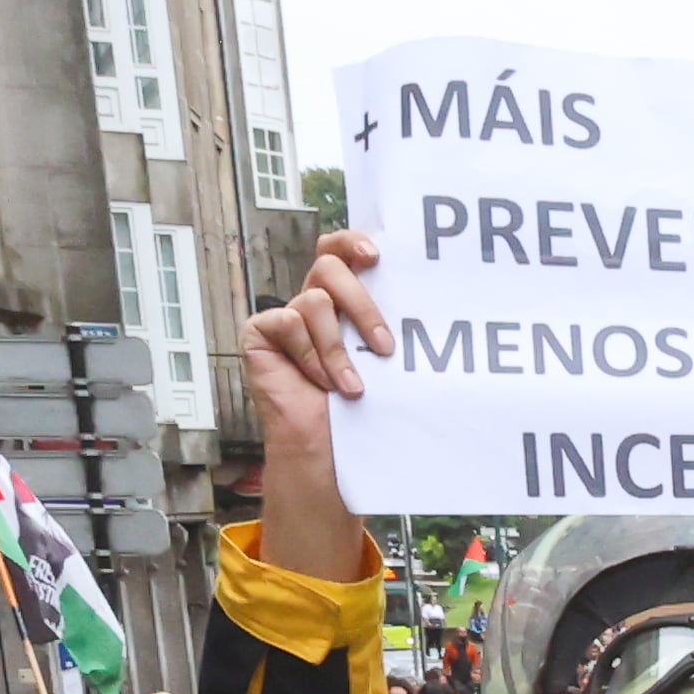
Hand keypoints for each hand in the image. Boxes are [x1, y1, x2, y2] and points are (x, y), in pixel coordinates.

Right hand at [241, 225, 388, 582]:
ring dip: (339, 348)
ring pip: (314, 300)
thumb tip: (432, 293)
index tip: (377, 256)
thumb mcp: (385, 359)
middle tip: (385, 346)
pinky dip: (311, 355)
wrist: (331, 452)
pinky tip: (320, 384)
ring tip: (353, 385)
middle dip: (362, 305)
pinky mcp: (261, 333)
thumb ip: (392, 322)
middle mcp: (313, 302)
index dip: (353, 242)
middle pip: (330, 268)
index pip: (341, 250)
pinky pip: (288, 323)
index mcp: (343, 300)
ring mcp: (286, 316)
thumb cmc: (364, 408)